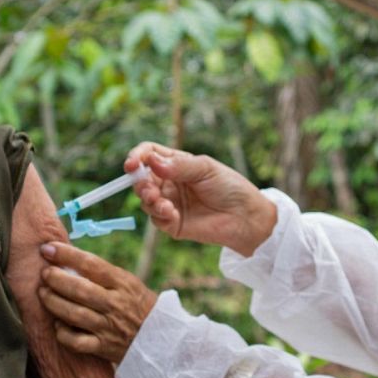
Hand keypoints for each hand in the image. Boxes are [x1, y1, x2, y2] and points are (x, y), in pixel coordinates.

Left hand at [38, 243, 158, 363]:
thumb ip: (102, 274)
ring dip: (53, 302)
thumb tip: (67, 259)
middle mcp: (115, 304)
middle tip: (44, 273)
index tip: (48, 248)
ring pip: (74, 314)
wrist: (162, 339)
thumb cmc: (139, 305)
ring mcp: (108, 327)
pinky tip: (57, 324)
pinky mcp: (103, 348)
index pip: (91, 264)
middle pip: (79, 289)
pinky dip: (63, 333)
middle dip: (56, 279)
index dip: (66, 255)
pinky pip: (76, 342)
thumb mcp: (128, 283)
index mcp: (123, 283)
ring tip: (43, 293)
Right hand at [124, 142, 276, 256]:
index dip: (137, 157)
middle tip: (148, 189)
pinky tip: (172, 213)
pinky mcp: (172, 223)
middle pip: (141, 178)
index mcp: (175, 163)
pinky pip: (156, 219)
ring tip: (163, 203)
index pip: (148, 154)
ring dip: (148, 200)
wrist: (245, 217)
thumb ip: (179, 165)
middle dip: (139, 183)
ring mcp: (169, 203)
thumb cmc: (230, 187)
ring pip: (145, 199)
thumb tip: (151, 161)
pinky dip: (160, 215)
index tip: (132, 164)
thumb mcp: (205, 169)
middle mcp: (169, 182)